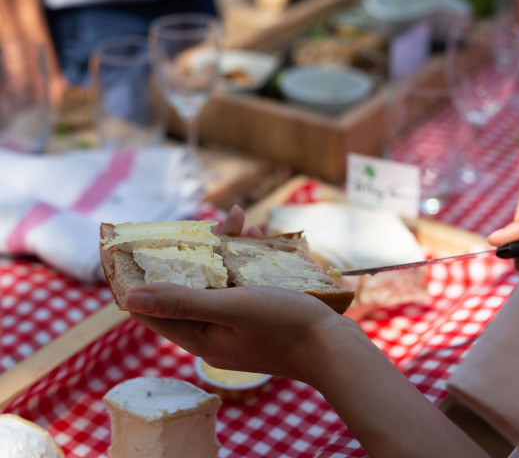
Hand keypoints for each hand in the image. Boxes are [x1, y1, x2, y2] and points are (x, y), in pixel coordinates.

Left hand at [122, 204, 364, 382]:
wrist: (336, 350)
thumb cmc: (285, 327)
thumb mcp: (231, 308)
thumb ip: (182, 301)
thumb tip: (128, 297)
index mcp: (199, 337)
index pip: (153, 308)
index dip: (139, 278)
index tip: (136, 245)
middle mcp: (213, 333)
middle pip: (187, 288)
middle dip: (192, 254)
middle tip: (208, 222)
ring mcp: (237, 326)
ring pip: (217, 282)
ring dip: (224, 252)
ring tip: (241, 222)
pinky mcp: (259, 318)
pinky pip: (241, 286)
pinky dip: (245, 262)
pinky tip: (259, 239)